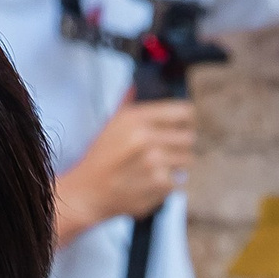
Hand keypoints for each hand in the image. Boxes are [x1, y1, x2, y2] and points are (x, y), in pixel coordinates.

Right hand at [57, 95, 195, 238]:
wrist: (89, 192)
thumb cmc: (101, 157)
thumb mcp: (110, 123)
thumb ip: (127, 103)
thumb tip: (135, 85)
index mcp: (137, 119)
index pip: (183, 112)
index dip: (187, 118)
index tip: (184, 124)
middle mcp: (147, 138)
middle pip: (189, 137)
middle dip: (181, 144)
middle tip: (169, 149)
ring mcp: (155, 164)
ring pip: (187, 160)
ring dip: (177, 164)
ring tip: (159, 167)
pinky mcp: (159, 186)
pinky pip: (179, 181)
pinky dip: (170, 184)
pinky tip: (152, 182)